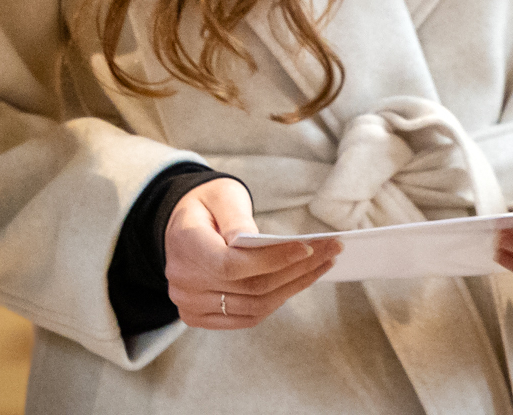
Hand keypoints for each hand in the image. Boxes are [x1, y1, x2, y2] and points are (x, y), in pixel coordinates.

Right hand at [162, 177, 339, 329]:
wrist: (183, 225)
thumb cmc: (208, 205)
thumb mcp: (222, 196)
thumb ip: (237, 218)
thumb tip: (258, 243)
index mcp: (185, 245)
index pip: (231, 265)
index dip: (272, 260)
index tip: (307, 248)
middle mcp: (183, 281)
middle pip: (250, 288)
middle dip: (296, 271)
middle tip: (330, 252)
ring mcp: (190, 304)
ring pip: (254, 307)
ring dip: (293, 288)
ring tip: (322, 265)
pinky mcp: (200, 317)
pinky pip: (247, 317)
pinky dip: (277, 301)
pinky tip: (297, 282)